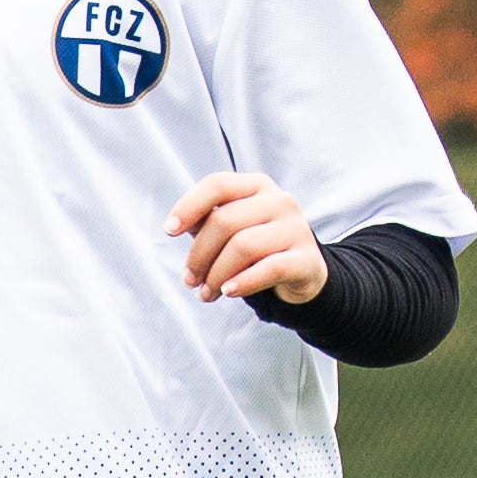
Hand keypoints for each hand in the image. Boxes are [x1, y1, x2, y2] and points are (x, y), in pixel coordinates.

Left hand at [165, 173, 326, 307]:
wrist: (303, 272)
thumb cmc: (259, 248)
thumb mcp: (232, 230)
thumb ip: (207, 223)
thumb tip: (177, 226)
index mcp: (257, 186)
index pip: (217, 184)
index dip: (188, 206)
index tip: (169, 230)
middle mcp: (280, 201)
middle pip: (225, 221)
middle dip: (199, 255)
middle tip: (189, 281)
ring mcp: (296, 228)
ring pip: (243, 246)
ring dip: (216, 275)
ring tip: (206, 293)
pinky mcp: (307, 259)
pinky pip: (270, 268)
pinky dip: (243, 282)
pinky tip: (228, 292)